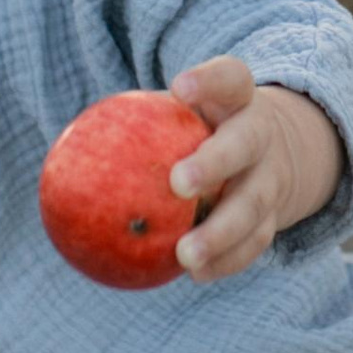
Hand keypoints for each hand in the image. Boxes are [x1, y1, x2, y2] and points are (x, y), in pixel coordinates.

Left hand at [165, 57, 342, 279]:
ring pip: (252, 205)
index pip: (231, 78)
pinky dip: (227, 260)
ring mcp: (272, 179)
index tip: (180, 88)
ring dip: (220, 232)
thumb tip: (72, 129)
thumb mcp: (197, 108)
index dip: (209, 81)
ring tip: (184, 254)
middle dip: (214, 163)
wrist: (280, 147)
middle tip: (178, 183)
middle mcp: (260, 136)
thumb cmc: (213, 124)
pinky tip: (197, 273)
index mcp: (238, 99)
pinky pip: (255, 243)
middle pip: (243, 145)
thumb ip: (151, 115)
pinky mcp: (274, 217)